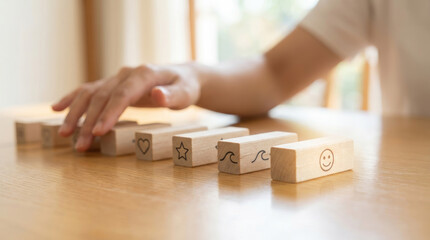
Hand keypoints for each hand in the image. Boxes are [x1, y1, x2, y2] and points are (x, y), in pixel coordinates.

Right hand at [52, 64, 199, 151]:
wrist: (182, 77)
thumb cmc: (185, 87)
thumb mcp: (186, 92)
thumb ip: (172, 96)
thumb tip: (157, 95)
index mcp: (144, 74)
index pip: (122, 94)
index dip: (109, 112)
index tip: (98, 132)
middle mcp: (127, 74)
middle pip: (102, 96)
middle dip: (89, 121)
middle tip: (80, 145)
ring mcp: (118, 78)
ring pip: (91, 93)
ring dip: (75, 112)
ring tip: (64, 134)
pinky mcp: (114, 85)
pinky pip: (90, 90)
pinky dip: (73, 98)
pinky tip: (56, 108)